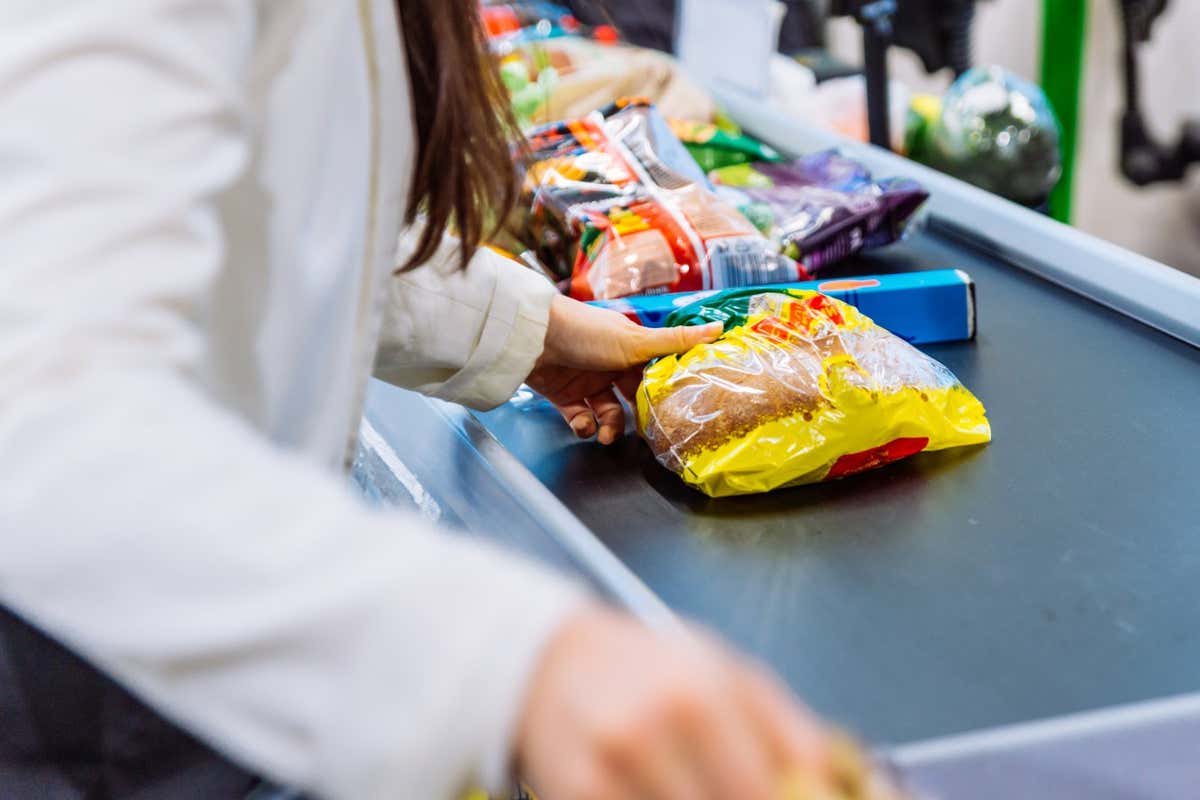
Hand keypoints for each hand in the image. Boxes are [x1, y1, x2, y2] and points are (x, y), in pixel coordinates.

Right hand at [515, 607, 832, 799]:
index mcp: (701, 696)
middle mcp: (650, 733)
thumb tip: (844, 787)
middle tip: (726, 788)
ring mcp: (605, 772)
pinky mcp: (573, 797)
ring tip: (693, 783)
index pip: (763, 794)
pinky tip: (660, 792)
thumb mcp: (729, 674)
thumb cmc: (654, 668)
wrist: (552, 662)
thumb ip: (790, 732)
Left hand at [527, 296, 721, 443]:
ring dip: (610, 429)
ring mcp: (585, 382)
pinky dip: (584, 427)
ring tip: (606, 436)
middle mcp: (610, 365)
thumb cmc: (585, 332)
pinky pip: (581, 420)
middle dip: (636, 420)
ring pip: (607, 414)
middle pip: (631, 399)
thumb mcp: (635, 341)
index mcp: (630, 348)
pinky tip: (585, 426)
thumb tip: (720, 329)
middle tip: (642, 436)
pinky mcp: (563, 398)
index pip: (654, 374)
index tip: (675, 413)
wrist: (531, 338)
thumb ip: (676, 341)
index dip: (663, 393)